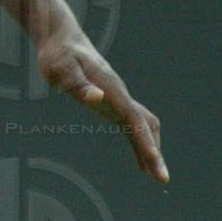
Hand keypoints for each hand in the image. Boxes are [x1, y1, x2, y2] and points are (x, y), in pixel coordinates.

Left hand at [37, 26, 167, 182]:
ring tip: (155, 176)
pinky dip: (139, 144)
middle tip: (163, 179)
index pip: (134, 118)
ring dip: (151, 149)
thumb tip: (98, 98)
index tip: (155, 159)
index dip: (145, 139)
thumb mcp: (62, 68)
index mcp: (111, 88)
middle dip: (154, 151)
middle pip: (145, 125)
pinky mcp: (111, 104)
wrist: (62, 41)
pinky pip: (131, 127)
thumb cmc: (59, 55)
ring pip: (143, 127)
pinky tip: (141, 164)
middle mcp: (120, 94)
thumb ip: (79, 84)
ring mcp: (118, 99)